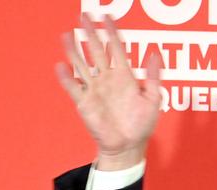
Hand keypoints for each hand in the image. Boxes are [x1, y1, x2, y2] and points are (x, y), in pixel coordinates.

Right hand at [56, 14, 162, 170]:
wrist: (129, 146)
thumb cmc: (142, 124)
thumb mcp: (153, 99)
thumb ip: (153, 77)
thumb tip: (155, 53)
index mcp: (124, 76)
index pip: (116, 48)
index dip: (111, 32)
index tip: (107, 17)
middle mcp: (107, 79)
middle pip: (96, 50)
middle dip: (90, 33)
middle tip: (84, 16)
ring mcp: (95, 90)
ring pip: (82, 65)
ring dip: (74, 50)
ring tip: (67, 35)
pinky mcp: (85, 103)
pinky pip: (74, 88)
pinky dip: (67, 77)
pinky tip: (61, 66)